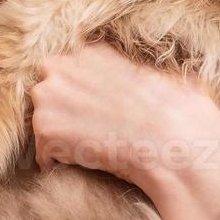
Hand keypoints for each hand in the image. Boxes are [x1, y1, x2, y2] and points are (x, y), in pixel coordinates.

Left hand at [31, 41, 219, 219]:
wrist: (172, 142)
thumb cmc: (176, 114)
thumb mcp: (162, 78)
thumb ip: (141, 73)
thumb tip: (163, 82)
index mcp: (90, 52)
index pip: (64, 71)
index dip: (77, 97)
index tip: (94, 116)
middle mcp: (63, 67)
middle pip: (46, 92)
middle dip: (62, 113)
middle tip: (90, 135)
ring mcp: (49, 96)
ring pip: (43, 122)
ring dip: (61, 140)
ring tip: (91, 152)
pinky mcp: (46, 128)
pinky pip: (44, 153)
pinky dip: (61, 165)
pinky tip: (86, 167)